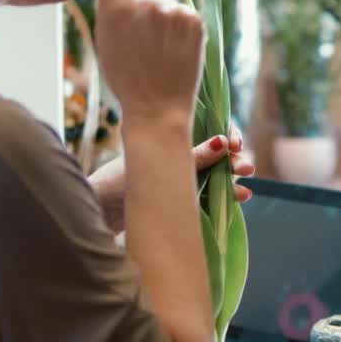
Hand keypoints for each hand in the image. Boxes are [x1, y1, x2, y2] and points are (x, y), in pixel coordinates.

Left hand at [91, 127, 256, 232]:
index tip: (235, 145)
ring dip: (233, 180)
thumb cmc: (119, 181)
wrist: (95, 210)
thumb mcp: (160, 165)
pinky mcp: (179, 199)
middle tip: (245, 168)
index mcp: (171, 138)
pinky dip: (225, 197)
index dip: (227, 136)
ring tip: (244, 191)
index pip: (209, 130)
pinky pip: (209, 195)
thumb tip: (223, 143)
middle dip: (234, 160)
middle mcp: (178, 155)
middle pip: (216, 154)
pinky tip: (238, 199)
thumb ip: (193, 156)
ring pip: (216, 175)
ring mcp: (179, 178)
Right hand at [95, 0, 203, 130]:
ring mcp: (174, 10)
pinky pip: (183, 12)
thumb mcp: (105, 37)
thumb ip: (110, 2)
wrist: (157, 106)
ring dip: (162, 17)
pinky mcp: (195, 20)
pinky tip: (173, 49)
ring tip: (158, 49)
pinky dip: (179, 26)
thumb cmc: (126, 75)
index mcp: (116, 5)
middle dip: (141, 0)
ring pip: (165, 1)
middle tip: (140, 35)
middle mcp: (146, 2)